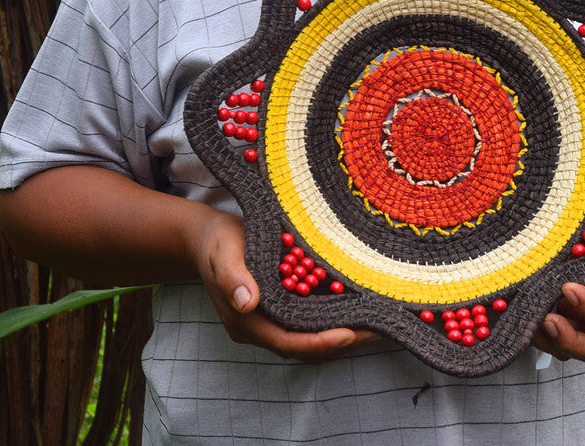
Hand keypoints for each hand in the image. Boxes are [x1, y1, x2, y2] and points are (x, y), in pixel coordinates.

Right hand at [191, 209, 379, 361]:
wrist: (205, 238)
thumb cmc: (217, 241)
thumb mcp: (222, 251)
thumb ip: (232, 277)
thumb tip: (247, 302)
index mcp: (246, 321)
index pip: (288, 342)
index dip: (320, 343)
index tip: (350, 334)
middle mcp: (259, 328)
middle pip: (305, 346)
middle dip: (341, 341)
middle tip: (378, 329)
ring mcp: (269, 320)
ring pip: (309, 336)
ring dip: (341, 332)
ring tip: (376, 321)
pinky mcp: (278, 308)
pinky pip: (308, 321)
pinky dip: (332, 318)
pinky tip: (356, 307)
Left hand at [532, 244, 584, 363]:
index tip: (568, 288)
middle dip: (570, 341)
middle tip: (547, 320)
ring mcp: (573, 313)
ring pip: (563, 345)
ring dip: (545, 338)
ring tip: (526, 316)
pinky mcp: (548, 304)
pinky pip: (540, 328)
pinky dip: (527, 324)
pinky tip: (513, 309)